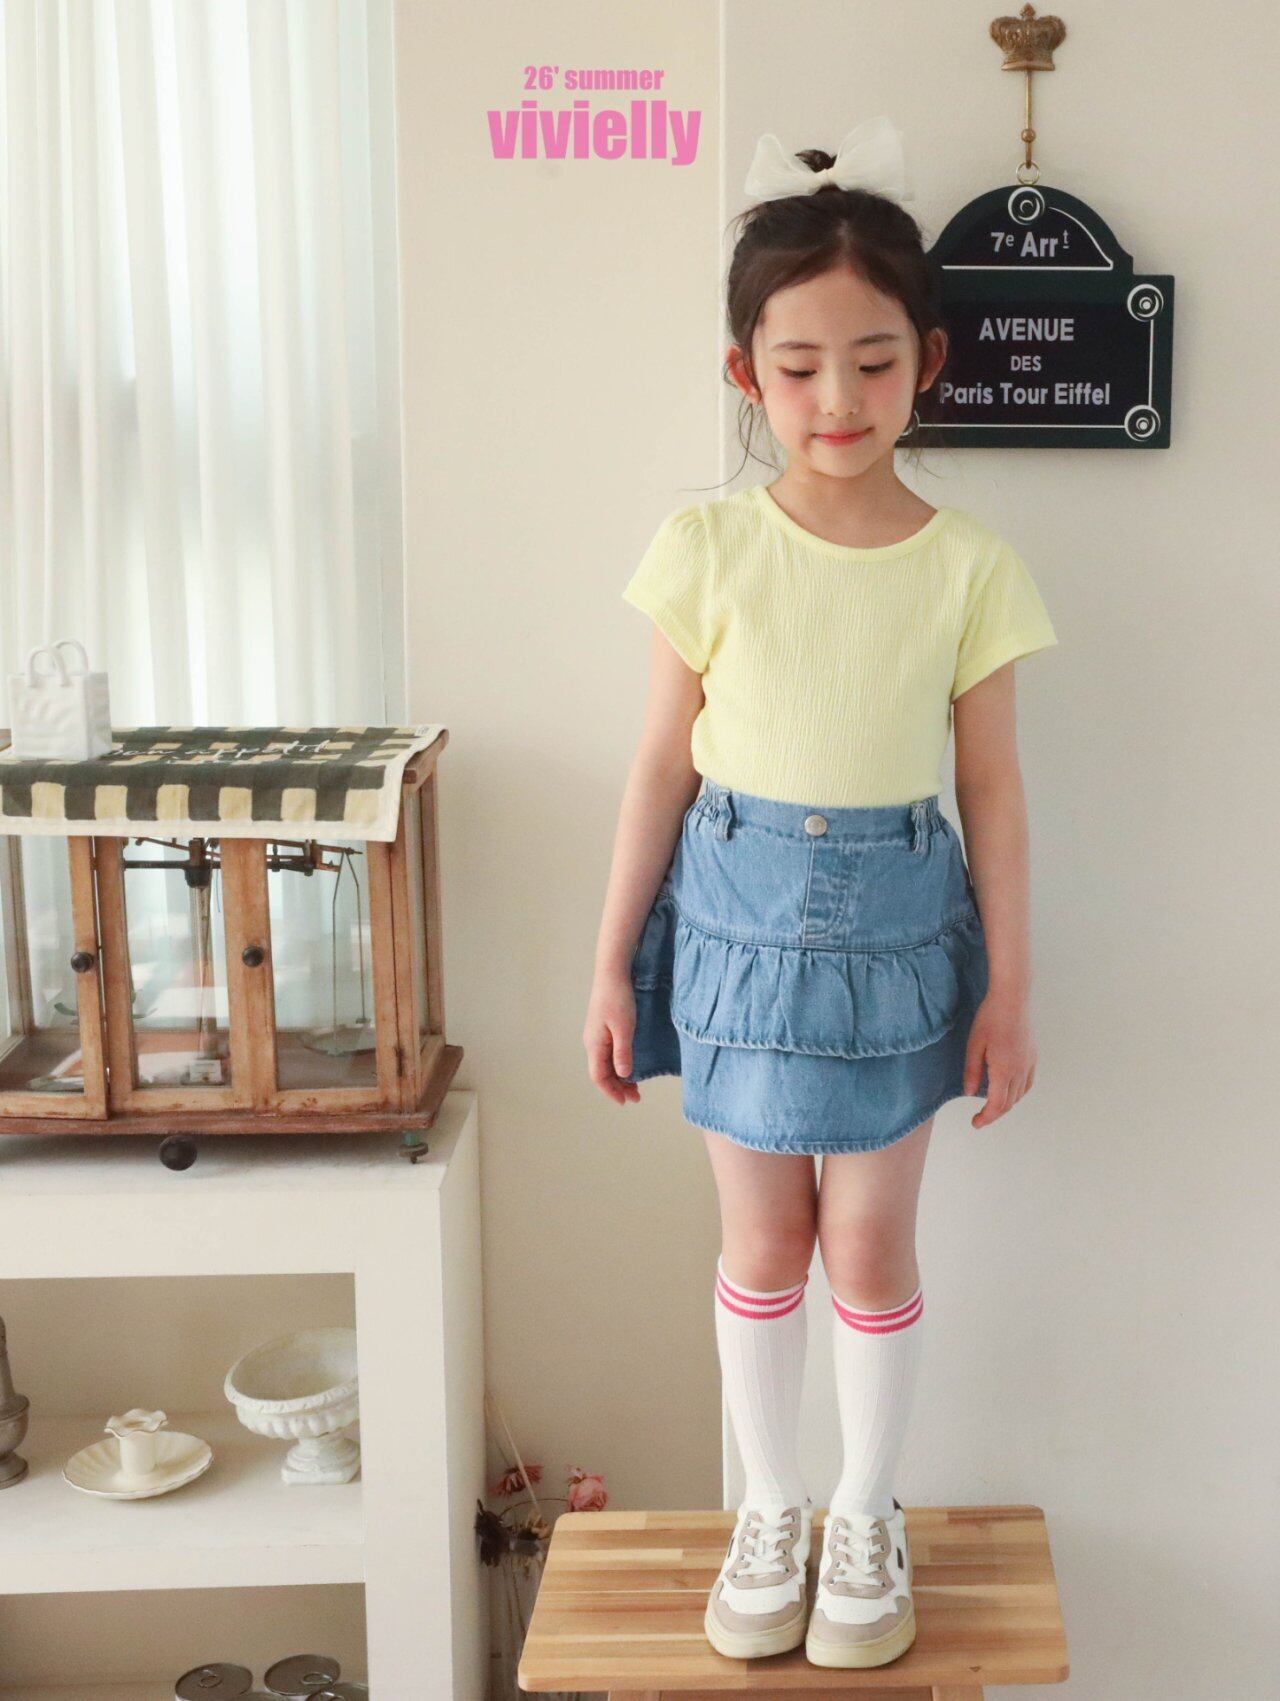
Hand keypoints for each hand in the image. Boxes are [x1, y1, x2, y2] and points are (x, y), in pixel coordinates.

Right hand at [584, 968, 641, 1104]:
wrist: (612, 975)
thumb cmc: (618, 999)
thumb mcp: (623, 1028)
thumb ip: (622, 1052)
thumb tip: (623, 1075)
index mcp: (594, 1045)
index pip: (598, 1077)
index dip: (611, 1092)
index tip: (625, 1102)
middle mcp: (592, 1043)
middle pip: (601, 1073)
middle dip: (617, 1087)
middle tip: (636, 1097)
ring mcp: (596, 1036)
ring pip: (605, 1064)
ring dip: (619, 1077)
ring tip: (635, 1086)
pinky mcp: (603, 1029)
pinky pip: (608, 1054)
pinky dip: (618, 1065)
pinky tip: (629, 1066)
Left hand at [963, 990, 1036, 1128]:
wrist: (1012, 999)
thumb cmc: (990, 1018)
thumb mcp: (974, 1045)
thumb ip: (971, 1071)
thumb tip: (969, 1093)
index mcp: (1004, 1070)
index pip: (996, 1104)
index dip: (986, 1118)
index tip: (975, 1123)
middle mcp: (1019, 1070)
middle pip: (1009, 1103)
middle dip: (994, 1114)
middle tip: (980, 1118)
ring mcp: (1029, 1063)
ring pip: (1020, 1095)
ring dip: (1006, 1104)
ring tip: (991, 1105)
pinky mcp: (1032, 1056)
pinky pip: (1027, 1083)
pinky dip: (1018, 1093)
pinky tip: (1009, 1090)